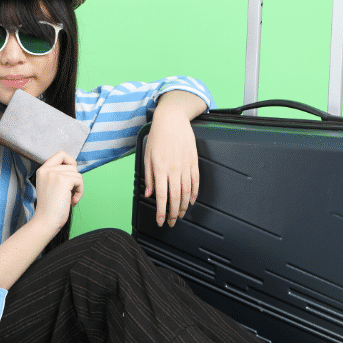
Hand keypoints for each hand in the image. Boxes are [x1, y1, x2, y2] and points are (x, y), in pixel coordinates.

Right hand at [34, 151, 83, 233]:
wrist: (46, 221)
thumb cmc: (50, 208)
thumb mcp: (51, 185)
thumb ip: (59, 174)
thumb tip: (74, 167)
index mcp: (42, 170)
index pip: (61, 154)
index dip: (70, 163)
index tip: (71, 177)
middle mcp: (47, 169)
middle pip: (72, 165)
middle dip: (75, 180)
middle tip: (69, 194)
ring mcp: (54, 174)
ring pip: (77, 173)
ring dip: (78, 187)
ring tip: (70, 199)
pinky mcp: (63, 180)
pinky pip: (80, 181)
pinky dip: (80, 192)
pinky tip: (72, 201)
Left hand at [144, 108, 199, 226]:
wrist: (172, 120)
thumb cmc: (157, 136)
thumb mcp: (147, 156)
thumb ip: (148, 177)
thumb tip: (148, 194)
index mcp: (160, 169)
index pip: (161, 196)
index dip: (161, 211)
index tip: (161, 221)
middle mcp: (173, 169)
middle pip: (175, 197)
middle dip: (174, 213)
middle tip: (172, 222)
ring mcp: (185, 166)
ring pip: (186, 192)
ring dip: (184, 206)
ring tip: (181, 214)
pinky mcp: (193, 162)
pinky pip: (195, 181)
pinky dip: (194, 192)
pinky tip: (192, 200)